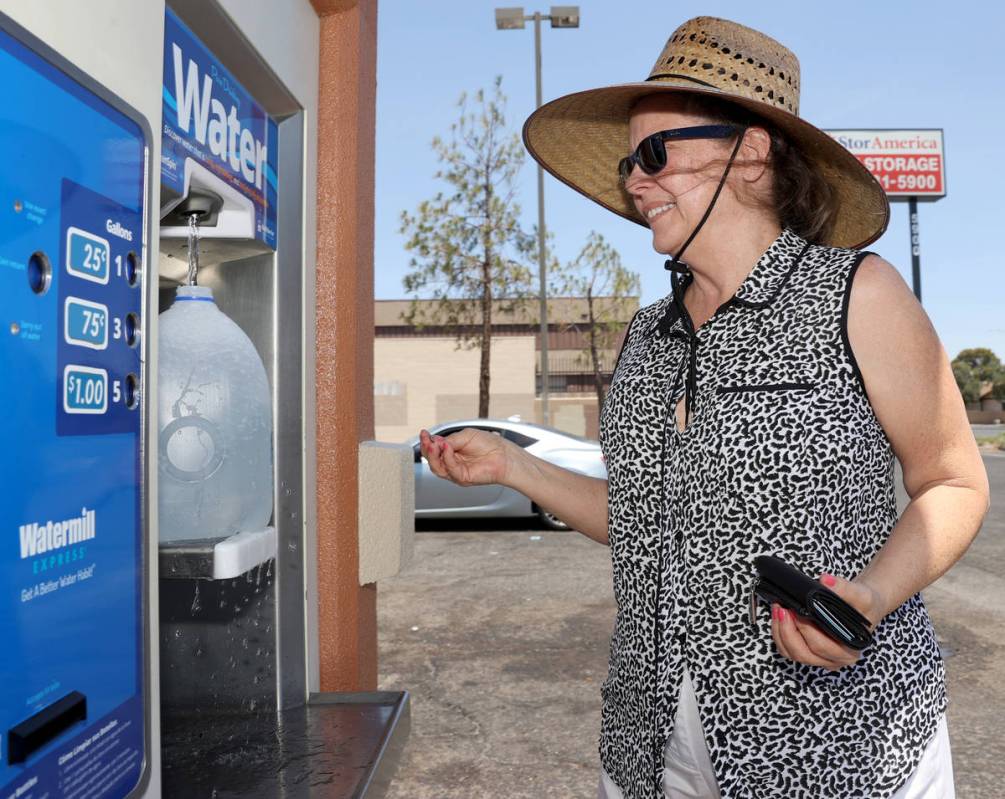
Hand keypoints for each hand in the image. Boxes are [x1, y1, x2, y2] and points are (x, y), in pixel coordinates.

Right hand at [418, 427, 512, 486]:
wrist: (504, 455)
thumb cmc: (489, 444)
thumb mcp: (466, 436)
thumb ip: (450, 440)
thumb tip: (435, 442)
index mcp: (451, 450)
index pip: (433, 449)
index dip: (427, 442)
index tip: (423, 433)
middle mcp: (452, 462)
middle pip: (432, 460)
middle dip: (427, 449)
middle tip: (427, 440)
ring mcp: (456, 471)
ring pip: (436, 467)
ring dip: (433, 455)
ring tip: (434, 445)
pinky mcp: (462, 478)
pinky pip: (449, 469)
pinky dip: (446, 458)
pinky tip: (447, 448)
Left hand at [770, 573, 885, 670]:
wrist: (861, 606)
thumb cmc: (863, 605)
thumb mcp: (861, 595)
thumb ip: (845, 588)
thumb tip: (826, 581)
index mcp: (850, 650)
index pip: (822, 646)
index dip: (805, 630)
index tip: (796, 611)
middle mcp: (835, 659)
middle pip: (803, 654)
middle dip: (788, 630)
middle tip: (782, 609)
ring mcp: (820, 659)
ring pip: (792, 653)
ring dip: (780, 632)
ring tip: (778, 609)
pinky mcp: (808, 652)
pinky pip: (788, 650)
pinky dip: (779, 634)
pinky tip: (779, 616)